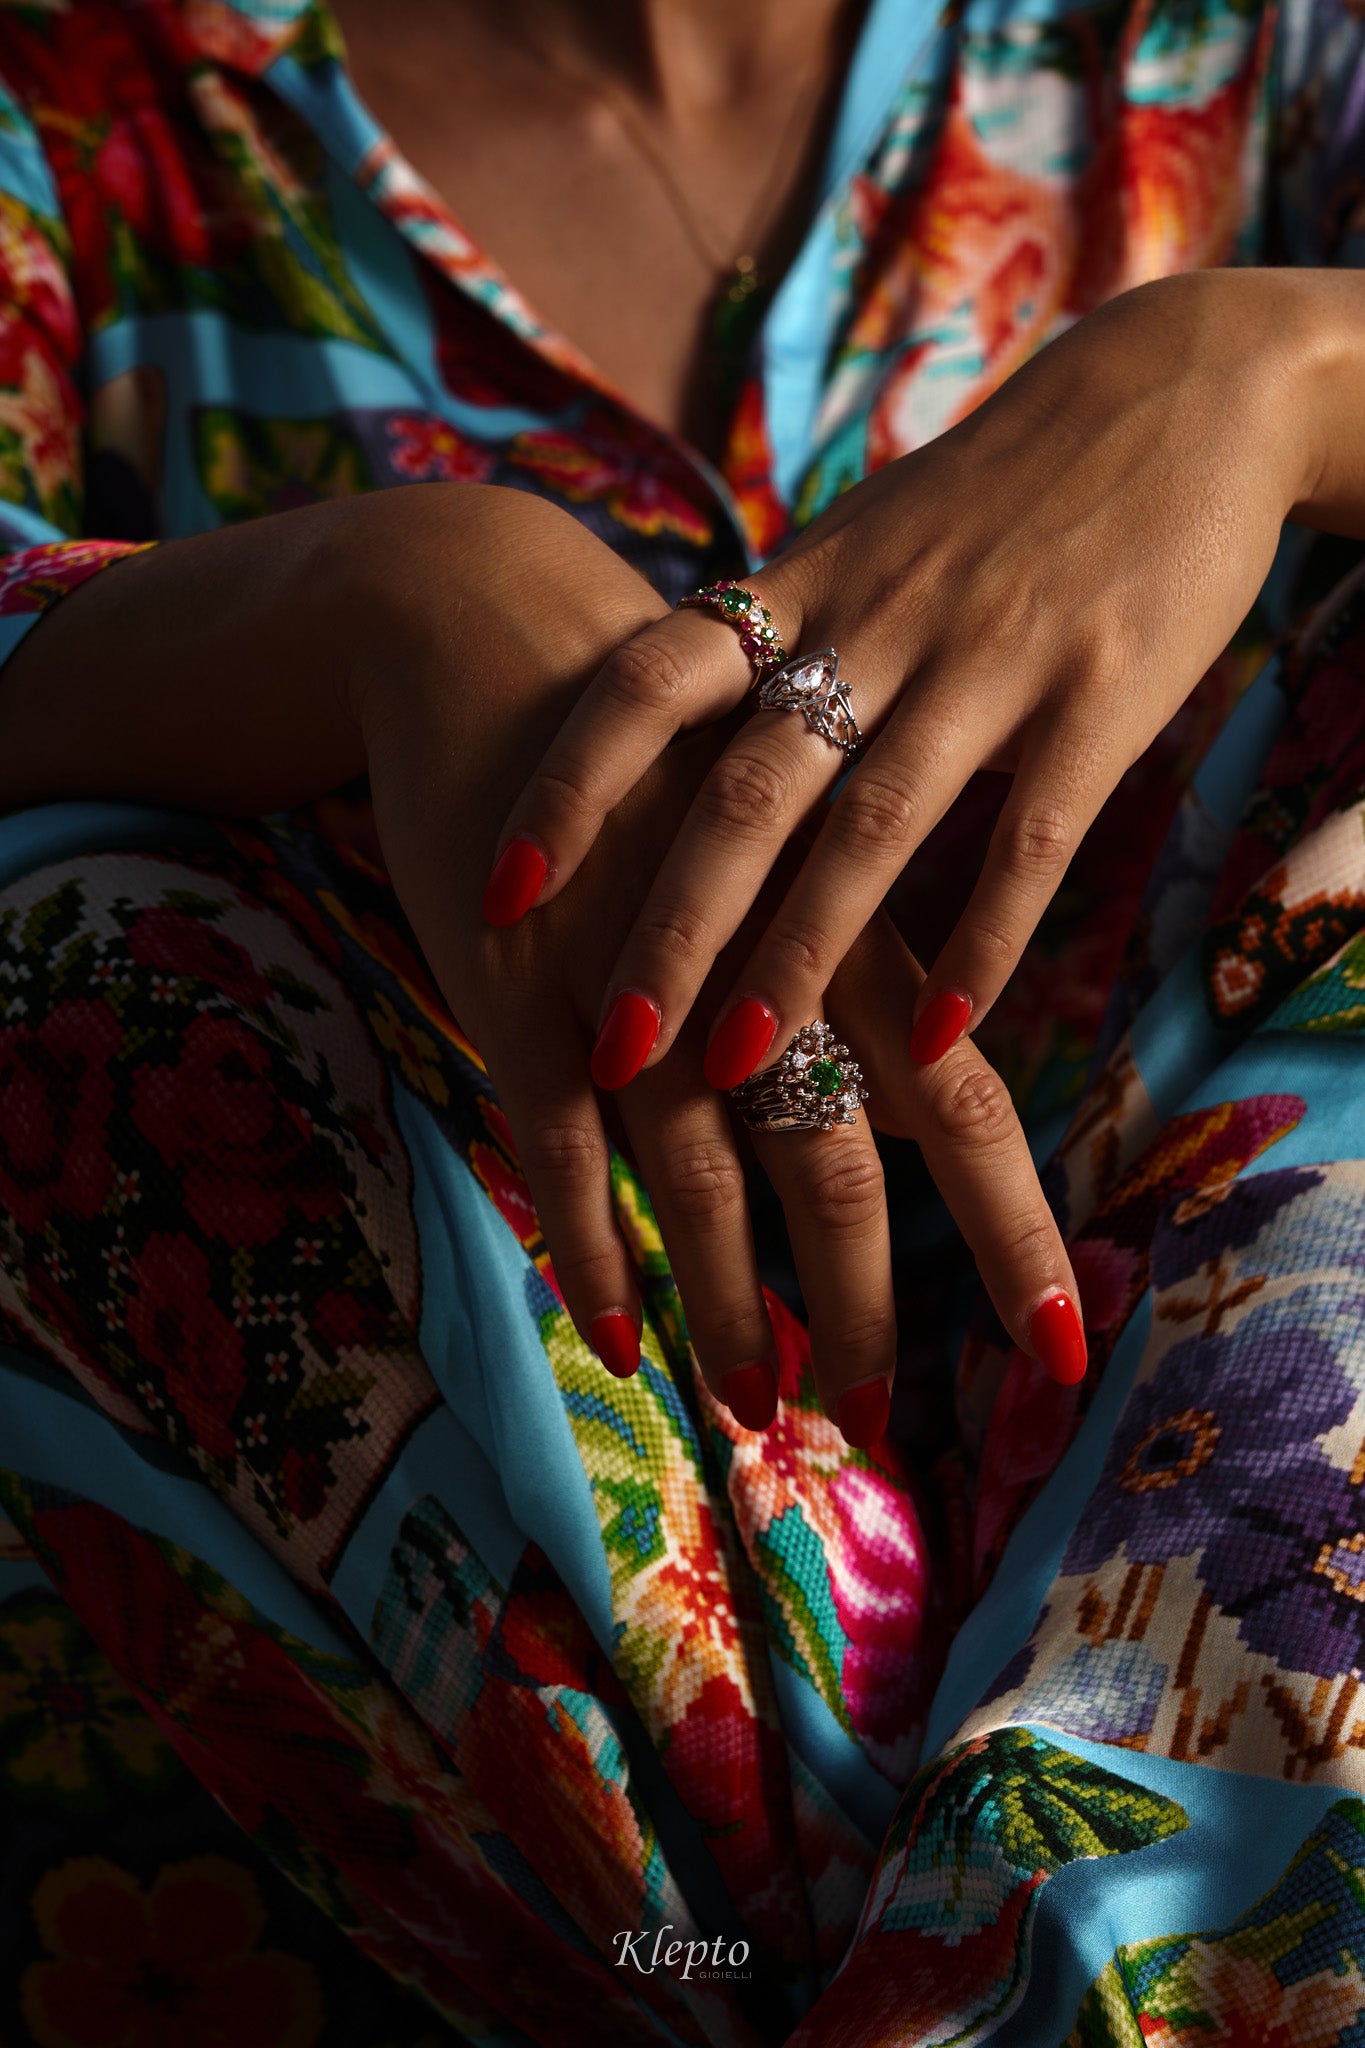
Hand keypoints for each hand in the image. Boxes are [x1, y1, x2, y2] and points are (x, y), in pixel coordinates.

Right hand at [343, 488, 1083, 1427]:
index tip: (1058, 1353)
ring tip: (758, 1403)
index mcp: (846, 929)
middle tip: (878, 1419)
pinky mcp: (518, 993)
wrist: (500, 640)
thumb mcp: (792, 850)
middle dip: (866, 1302)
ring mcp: (633, 981)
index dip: (1012, 1230)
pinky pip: (560, 1153)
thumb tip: (919, 1121)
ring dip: (735, 1303)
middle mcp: (758, 963)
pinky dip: (591, 1250)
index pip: (961, 1104)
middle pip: (839, 1161)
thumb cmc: (669, 771)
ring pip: (702, 1177)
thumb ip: (853, 982)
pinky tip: (619, 1337)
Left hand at [492, 270, 1351, 1091]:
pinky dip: (982, 946)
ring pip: (871, 828)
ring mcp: (988, 658)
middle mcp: (875, 621)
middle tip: (611, 1049)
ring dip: (800, 960)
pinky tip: (937, 1039)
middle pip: (743, 791)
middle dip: (668, 929)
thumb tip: (657, 735)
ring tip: (741, 1073)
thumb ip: (771, 634)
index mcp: (800, 582)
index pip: (646, 685)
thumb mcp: (859, 542)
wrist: (1181, 390)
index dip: (567, 788)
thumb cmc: (994, 492)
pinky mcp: (1100, 697)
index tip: (500, 890)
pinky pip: (1029, 843)